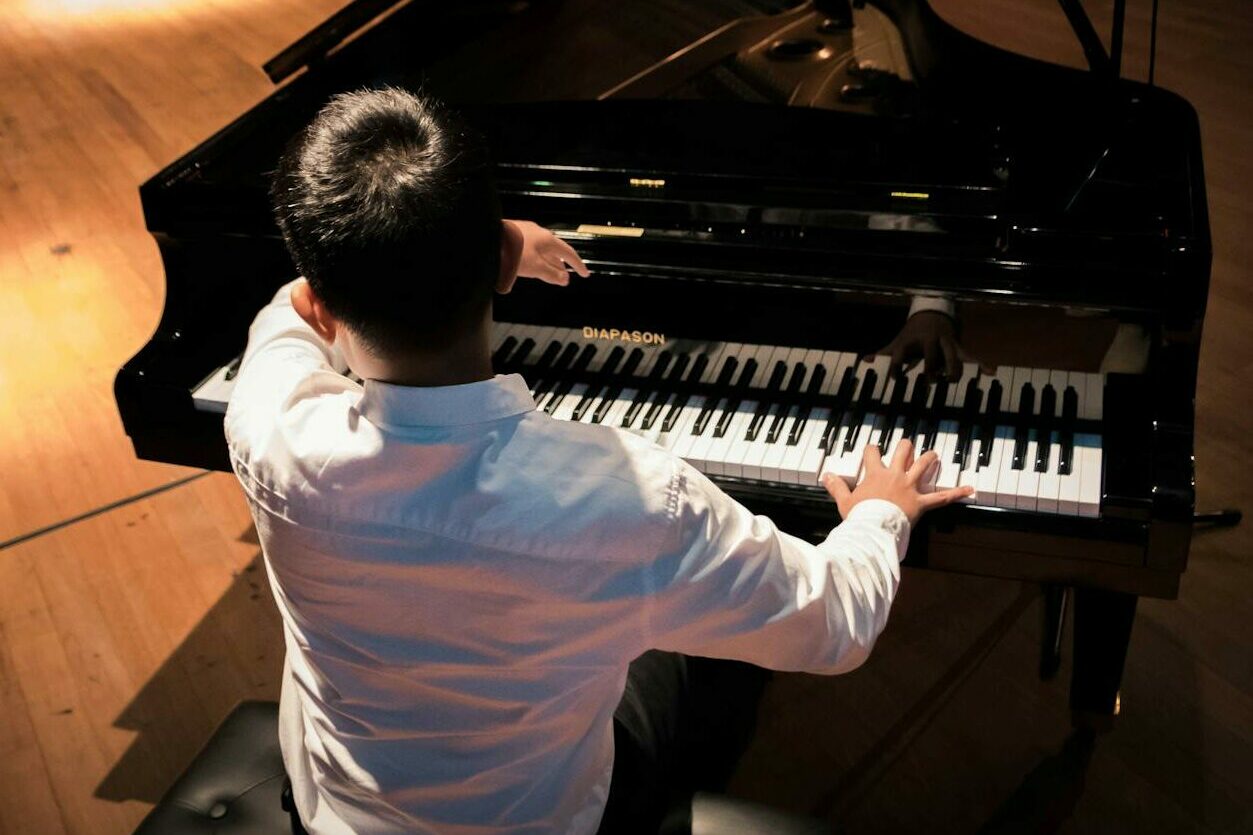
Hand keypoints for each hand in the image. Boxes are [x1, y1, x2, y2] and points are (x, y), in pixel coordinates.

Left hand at [510, 220, 589, 284]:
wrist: (486, 240)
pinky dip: (534, 258)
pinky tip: (527, 265)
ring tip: (547, 273)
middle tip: (564, 276)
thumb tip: (564, 280)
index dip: (578, 265)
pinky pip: (529, 248)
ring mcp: (524, 232)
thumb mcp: (535, 267)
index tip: (584, 274)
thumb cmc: (512, 253)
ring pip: (541, 249)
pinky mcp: (512, 235)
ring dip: (546, 262)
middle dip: (560, 264)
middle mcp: (538, 233)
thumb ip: (551, 274)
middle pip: (554, 251)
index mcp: (547, 239)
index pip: (568, 253)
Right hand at [822, 439, 972, 526]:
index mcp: (875, 474)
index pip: (872, 453)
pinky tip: (969, 489)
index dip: (872, 450)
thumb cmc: (859, 517)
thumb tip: (826, 476)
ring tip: (933, 456)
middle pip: (903, 451)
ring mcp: (910, 487)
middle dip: (905, 447)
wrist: (873, 529)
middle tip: (906, 448)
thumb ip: (836, 486)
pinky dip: (957, 493)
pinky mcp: (921, 502)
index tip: (872, 451)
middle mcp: (895, 475)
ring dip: (930, 458)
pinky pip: (942, 496)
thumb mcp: (844, 501)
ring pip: (924, 464)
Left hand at [873, 311, 992, 380]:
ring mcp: (945, 343)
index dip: (897, 366)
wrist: (931, 313)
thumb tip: (865, 360)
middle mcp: (929, 341)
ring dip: (953, 370)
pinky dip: (981, 362)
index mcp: (911, 341)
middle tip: (930, 382)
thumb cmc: (912, 334)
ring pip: (953, 356)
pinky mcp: (957, 346)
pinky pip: (971, 355)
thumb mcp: (897, 341)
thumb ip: (884, 353)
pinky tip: (990, 370)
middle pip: (931, 355)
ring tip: (950, 381)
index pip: (901, 353)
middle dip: (931, 368)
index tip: (896, 378)